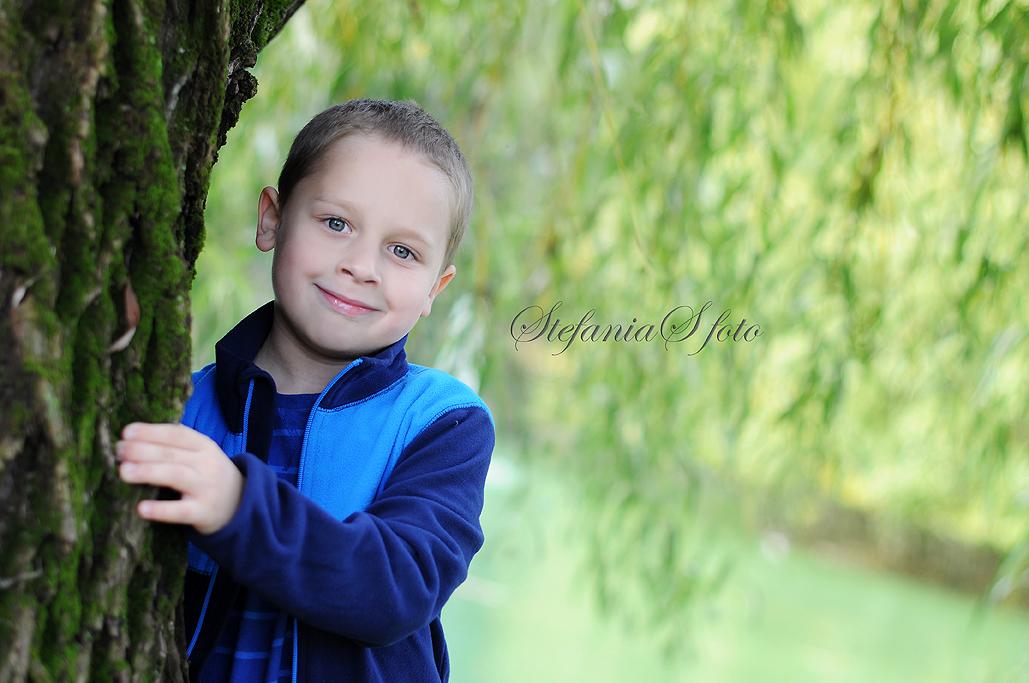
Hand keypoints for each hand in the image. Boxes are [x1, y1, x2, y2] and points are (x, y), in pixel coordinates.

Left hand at [116, 422, 244, 535]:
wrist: (240, 504)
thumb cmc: (208, 475)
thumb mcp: (200, 455)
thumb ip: (174, 448)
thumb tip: (131, 441)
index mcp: (204, 446)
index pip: (177, 434)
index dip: (152, 431)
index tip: (126, 432)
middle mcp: (206, 464)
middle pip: (172, 454)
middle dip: (142, 450)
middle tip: (118, 452)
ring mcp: (206, 488)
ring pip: (176, 476)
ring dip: (148, 471)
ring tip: (123, 471)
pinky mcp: (203, 512)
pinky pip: (180, 511)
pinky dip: (161, 510)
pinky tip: (141, 508)